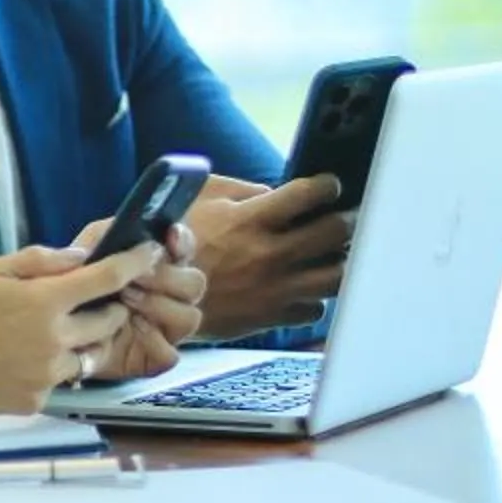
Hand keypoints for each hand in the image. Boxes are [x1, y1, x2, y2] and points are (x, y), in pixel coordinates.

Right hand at [0, 243, 151, 419]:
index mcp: (44, 302)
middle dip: (108, 307)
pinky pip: (58, 380)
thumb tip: (79, 257)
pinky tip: (17, 360)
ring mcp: (47, 375)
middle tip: (88, 300)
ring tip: (44, 333)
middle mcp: (54, 341)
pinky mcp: (36, 401)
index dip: (135, 261)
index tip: (149, 252)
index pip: (107, 278)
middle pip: (109, 321)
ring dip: (79, 341)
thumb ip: (39, 262)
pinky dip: (48, 367)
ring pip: (87, 355)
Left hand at [69, 216, 205, 381]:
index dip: (182, 241)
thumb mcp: (81, 255)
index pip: (184, 248)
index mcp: (157, 266)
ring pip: (190, 317)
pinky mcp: (153, 357)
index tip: (169, 237)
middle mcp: (169, 295)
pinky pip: (171, 354)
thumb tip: (126, 226)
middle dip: (167, 277)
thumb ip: (101, 235)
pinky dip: (155, 340)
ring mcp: (165, 328)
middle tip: (134, 278)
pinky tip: (133, 328)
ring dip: (161, 307)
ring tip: (127, 301)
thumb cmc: (70, 290)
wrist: (50, 335)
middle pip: (195, 283)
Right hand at [189, 173, 349, 339]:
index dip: (328, 185)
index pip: (312, 193)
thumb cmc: (174, 244)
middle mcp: (270, 254)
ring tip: (336, 254)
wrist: (154, 297)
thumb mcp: (200, 200)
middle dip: (347, 220)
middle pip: (336, 232)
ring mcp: (274, 288)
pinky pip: (314, 310)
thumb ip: (243, 190)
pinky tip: (305, 288)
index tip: (329, 187)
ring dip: (341, 261)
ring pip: (337, 276)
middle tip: (344, 217)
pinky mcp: (270, 317)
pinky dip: (314, 298)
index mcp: (253, 219)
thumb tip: (276, 192)